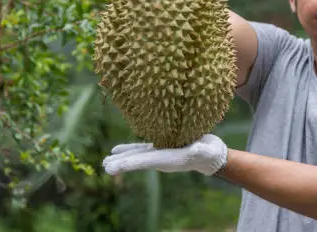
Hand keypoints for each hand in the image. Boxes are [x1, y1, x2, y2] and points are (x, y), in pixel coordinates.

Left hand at [102, 134, 226, 175]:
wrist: (211, 156)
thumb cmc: (210, 153)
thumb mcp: (206, 150)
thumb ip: (201, 150)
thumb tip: (196, 149)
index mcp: (170, 159)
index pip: (146, 162)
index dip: (130, 163)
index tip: (116, 167)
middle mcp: (161, 159)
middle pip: (137, 161)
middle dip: (121, 164)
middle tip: (105, 167)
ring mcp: (159, 154)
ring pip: (136, 155)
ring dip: (121, 158)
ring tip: (106, 161)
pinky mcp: (160, 147)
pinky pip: (141, 149)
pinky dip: (129, 149)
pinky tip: (116, 149)